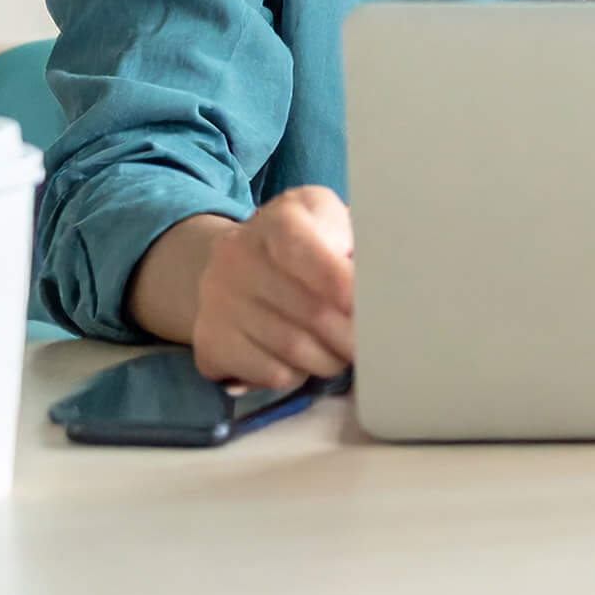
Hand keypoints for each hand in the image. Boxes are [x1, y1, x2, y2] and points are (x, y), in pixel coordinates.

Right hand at [188, 188, 357, 387]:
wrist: (231, 264)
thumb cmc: (301, 243)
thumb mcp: (328, 220)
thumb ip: (356, 238)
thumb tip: (384, 278)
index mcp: (278, 221)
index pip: (308, 254)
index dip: (344, 285)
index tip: (375, 308)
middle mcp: (238, 257)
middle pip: (311, 311)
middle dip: (352, 335)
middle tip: (376, 344)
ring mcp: (218, 302)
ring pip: (293, 348)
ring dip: (331, 359)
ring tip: (344, 352)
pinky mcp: (209, 343)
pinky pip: (269, 373)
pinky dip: (298, 374)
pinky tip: (305, 362)